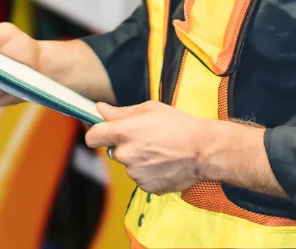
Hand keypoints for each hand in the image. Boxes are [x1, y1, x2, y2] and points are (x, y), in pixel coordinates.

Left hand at [85, 101, 233, 194]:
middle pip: (113, 151)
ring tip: (160, 151)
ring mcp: (135, 173)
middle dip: (124, 146)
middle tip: (145, 139)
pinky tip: (164, 163)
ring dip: (138, 160)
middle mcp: (125, 154)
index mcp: (122, 133)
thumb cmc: (178, 126)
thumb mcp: (149, 109)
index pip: (93, 137)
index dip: (96, 134)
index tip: (102, 134)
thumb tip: (100, 109)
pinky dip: (149, 172)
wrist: (202, 150)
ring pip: (128, 165)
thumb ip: (120, 112)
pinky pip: (141, 178)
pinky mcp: (145, 186)